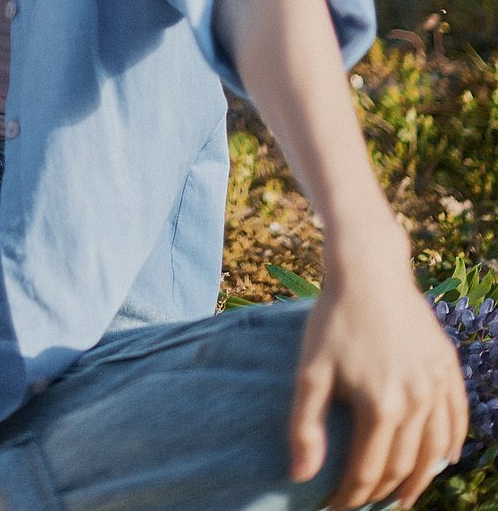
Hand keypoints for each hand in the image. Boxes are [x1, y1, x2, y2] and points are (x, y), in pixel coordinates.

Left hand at [288, 235, 468, 509]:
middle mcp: (416, 401)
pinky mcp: (447, 366)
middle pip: (402, 467)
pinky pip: (456, 418)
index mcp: (381, 406)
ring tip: (402, 497)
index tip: (331, 506)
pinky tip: (441, 461)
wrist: (367, 269)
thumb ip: (305, 425)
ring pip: (434, 450)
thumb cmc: (333, 318)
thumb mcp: (310, 370)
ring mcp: (436, 384)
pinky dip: (450, 446)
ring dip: (419, 480)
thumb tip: (300, 477)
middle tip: (362, 505)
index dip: (348, 497)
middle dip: (381, 494)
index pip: (367, 472)